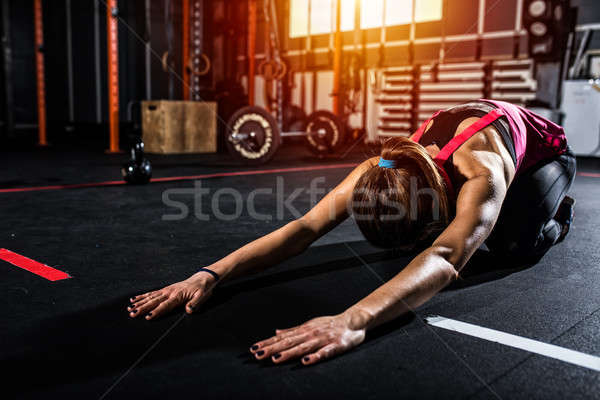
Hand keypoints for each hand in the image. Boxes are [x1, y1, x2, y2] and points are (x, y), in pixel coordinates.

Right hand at [127, 272, 216, 319]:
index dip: (156, 311)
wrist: (201, 279)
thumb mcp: (202, 296)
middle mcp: (170, 293)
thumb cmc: (202, 289)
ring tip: (130, 308)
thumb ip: (195, 304)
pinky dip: (143, 296)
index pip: (165, 306)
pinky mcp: (165, 289)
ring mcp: (166, 290)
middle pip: (154, 301)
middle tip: (133, 314)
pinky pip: (152, 293)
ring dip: (139, 303)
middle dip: (142, 308)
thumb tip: (188, 311)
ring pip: (150, 297)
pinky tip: (134, 299)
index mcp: (178, 296)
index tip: (148, 317)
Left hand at [249, 312, 365, 365]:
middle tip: (257, 355)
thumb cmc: (330, 324)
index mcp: (303, 330)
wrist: (354, 320)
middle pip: (289, 342)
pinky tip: (305, 362)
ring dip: (289, 353)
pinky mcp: (335, 346)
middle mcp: (310, 334)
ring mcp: (322, 340)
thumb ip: (293, 330)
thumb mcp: (310, 325)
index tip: (253, 349)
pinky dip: (315, 357)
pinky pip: (324, 353)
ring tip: (275, 359)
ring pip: (303, 348)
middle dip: (272, 349)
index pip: (282, 337)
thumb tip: (275, 332)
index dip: (268, 343)